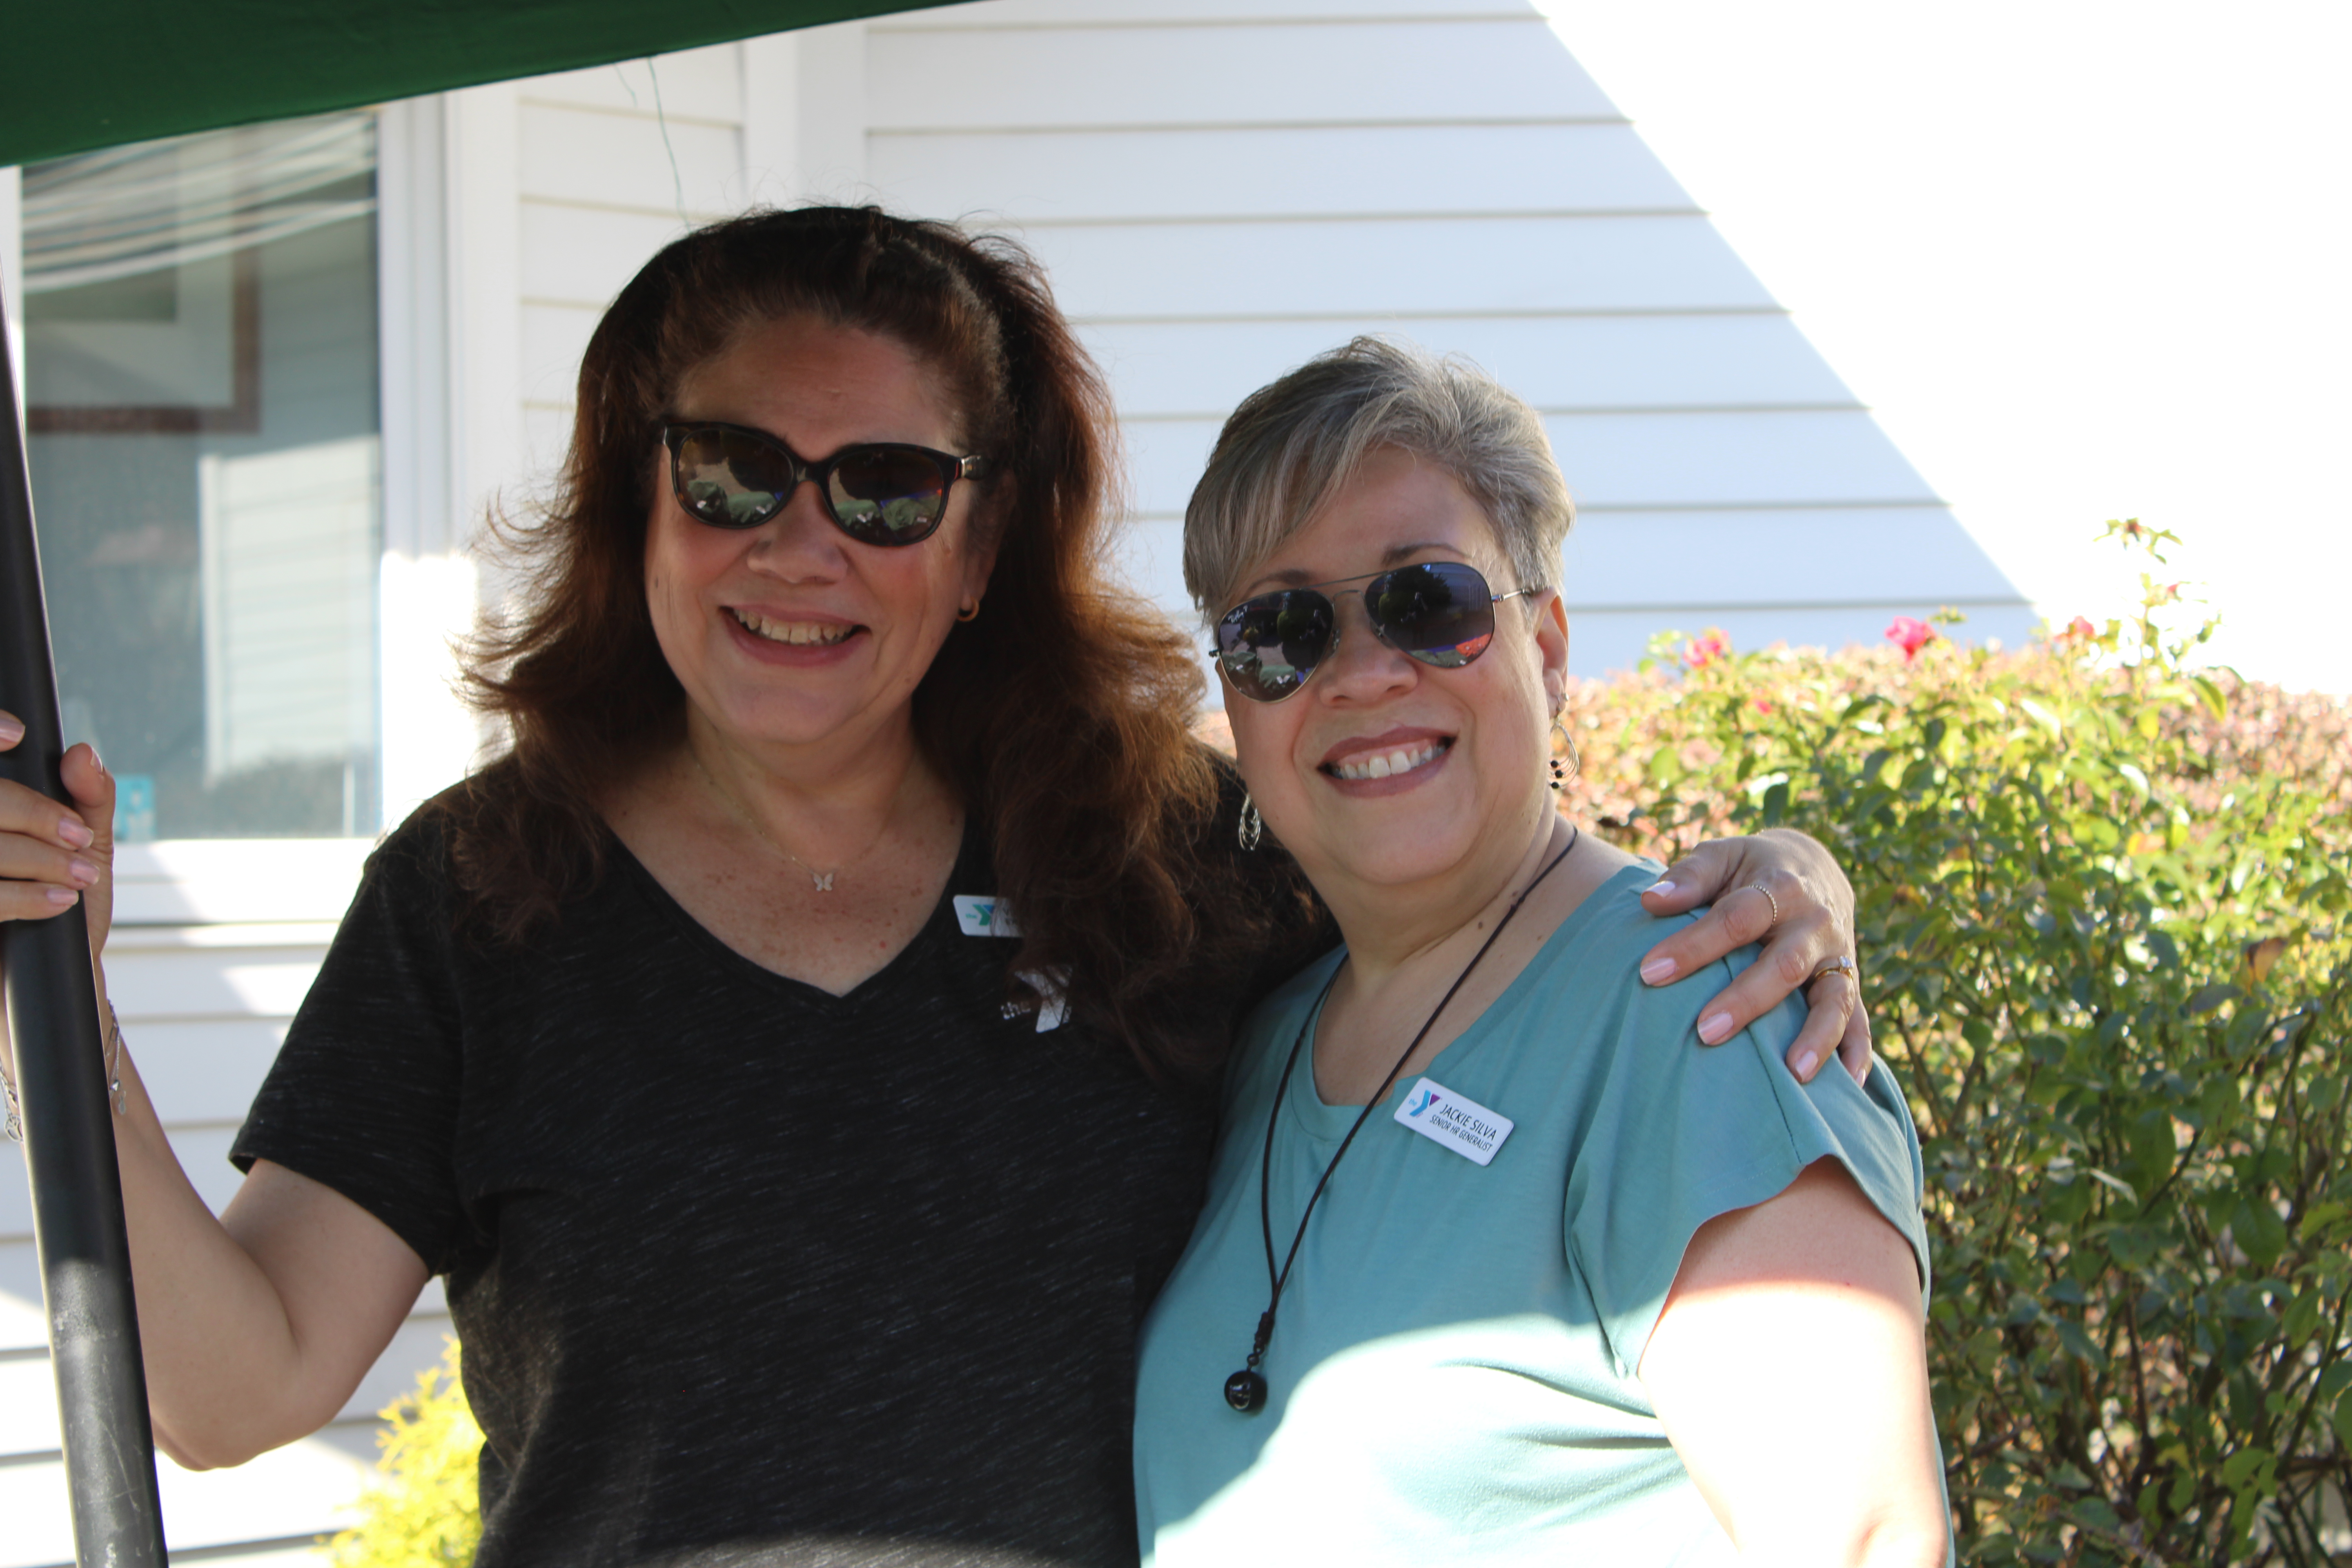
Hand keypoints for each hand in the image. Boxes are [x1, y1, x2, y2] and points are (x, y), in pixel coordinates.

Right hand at [0, 709, 116, 951]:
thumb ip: (89, 800)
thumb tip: (79, 752)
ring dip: (37, 860)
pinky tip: (58, 904)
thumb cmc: (69, 910)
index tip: (16, 735)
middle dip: (34, 818)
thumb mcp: (88, 849)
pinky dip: (23, 898)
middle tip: (78, 844)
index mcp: (0, 817)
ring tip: (76, 878)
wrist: (52, 984)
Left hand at [1636, 828, 1869, 1085]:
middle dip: (1746, 1001)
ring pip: (1834, 998)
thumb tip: (1650, 901)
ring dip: (1816, 1036)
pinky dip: (1858, 1052)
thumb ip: (1688, 877)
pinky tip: (1847, 1085)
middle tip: (1705, 1031)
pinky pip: (1860, 1020)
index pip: (1735, 918)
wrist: (1809, 865)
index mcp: (1779, 887)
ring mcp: (1838, 955)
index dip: (1693, 946)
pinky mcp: (1849, 981)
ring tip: (1793, 1073)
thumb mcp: (1721, 855)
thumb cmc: (1748, 866)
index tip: (1649, 972)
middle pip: (1784, 965)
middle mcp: (1815, 923)